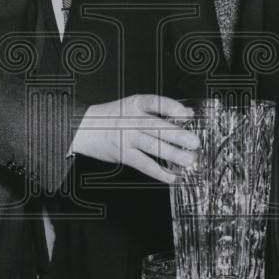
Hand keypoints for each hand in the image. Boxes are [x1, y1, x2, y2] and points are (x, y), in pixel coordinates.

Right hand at [70, 94, 199, 183]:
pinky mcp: (124, 154)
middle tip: (194, 142)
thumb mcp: (134, 106)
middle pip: (156, 127)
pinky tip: (172, 176)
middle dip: (177, 135)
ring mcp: (127, 138)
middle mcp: (131, 120)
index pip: (155, 103)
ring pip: (152, 146)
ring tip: (189, 160)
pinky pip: (143, 164)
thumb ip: (160, 109)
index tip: (187, 115)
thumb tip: (187, 113)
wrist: (84, 128)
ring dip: (173, 154)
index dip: (171, 108)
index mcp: (136, 104)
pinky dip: (158, 172)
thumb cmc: (114, 116)